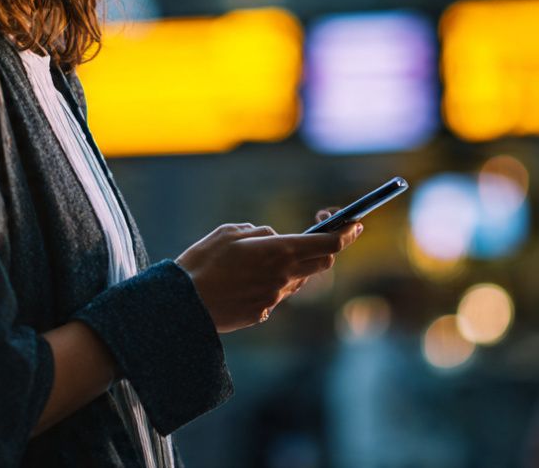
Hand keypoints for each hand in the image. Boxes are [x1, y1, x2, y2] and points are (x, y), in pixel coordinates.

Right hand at [175, 221, 361, 332]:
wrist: (182, 306)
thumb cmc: (202, 263)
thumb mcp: (229, 232)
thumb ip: (259, 232)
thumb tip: (274, 237)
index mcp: (279, 251)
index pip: (328, 243)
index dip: (347, 233)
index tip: (355, 225)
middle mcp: (283, 276)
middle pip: (322, 262)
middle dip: (325, 249)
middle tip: (316, 237)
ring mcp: (275, 298)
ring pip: (298, 279)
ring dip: (293, 267)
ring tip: (260, 259)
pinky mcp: (262, 313)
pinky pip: (276, 294)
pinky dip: (270, 283)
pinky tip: (243, 280)